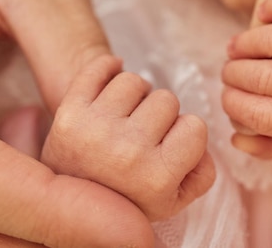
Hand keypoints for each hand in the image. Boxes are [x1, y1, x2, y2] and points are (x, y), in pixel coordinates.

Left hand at [41, 55, 215, 221]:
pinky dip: (108, 68)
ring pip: (135, 81)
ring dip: (135, 95)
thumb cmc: (128, 198)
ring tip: (127, 115)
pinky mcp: (69, 114)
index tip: (171, 145)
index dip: (186, 133)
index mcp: (156, 178)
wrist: (71, 204)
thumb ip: (202, 175)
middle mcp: (126, 154)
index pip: (195, 126)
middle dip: (160, 114)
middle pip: (167, 99)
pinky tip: (111, 85)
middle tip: (145, 133)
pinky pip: (98, 68)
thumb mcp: (173, 203)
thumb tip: (198, 136)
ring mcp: (94, 131)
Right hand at [221, 0, 271, 158]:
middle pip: (266, 78)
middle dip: (234, 74)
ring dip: (246, 43)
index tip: (227, 95)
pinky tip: (263, 15)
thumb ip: (267, 143)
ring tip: (236, 48)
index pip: (266, 117)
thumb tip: (238, 140)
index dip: (235, 106)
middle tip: (229, 71)